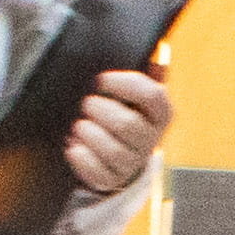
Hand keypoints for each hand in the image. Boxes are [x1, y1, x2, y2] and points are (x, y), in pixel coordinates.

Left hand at [65, 63, 174, 198]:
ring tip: (79, 125)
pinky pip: (97, 171)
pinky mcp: (112, 179)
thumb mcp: (133, 91)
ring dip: (88, 134)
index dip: (123, 84)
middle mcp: (151, 140)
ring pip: (112, 150)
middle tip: (86, 104)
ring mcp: (133, 162)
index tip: (100, 79)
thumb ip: (145, 73)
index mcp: (160, 113)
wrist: (114, 152)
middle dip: (99, 110)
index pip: (152, 95)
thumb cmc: (121, 111)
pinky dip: (81, 157)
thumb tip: (159, 56)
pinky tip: (73, 146)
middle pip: (128, 124)